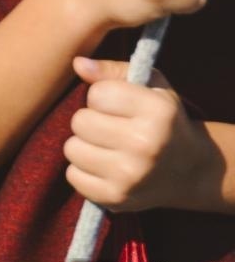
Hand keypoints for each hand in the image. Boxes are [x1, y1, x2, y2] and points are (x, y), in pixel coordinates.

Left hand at [64, 57, 215, 211]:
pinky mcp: (116, 198)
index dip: (102, 97)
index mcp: (157, 112)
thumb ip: (113, 70)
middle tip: (111, 128)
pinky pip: (73, 176)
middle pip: (79, 121)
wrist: (189, 170)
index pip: (97, 94)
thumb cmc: (161, 120)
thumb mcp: (150, 87)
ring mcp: (130, 176)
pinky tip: (105, 167)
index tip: (119, 106)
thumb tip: (78, 63)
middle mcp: (146, 145)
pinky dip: (83, 171)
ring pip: (71, 148)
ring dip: (84, 146)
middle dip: (90, 121)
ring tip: (107, 147)